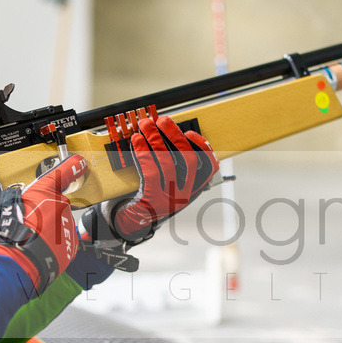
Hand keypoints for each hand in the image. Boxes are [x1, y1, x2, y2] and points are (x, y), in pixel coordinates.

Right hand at [0, 152, 87, 292]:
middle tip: (26, 222)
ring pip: (60, 223)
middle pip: (55, 203)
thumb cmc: (5, 234)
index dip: (73, 165)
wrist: (17, 265)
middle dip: (44, 211)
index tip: (80, 162)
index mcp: (44, 191)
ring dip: (49, 229)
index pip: (63, 172)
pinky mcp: (72, 246)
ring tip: (30, 238)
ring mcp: (68, 226)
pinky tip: (39, 248)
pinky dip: (55, 245)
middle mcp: (60, 206)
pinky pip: (65, 241)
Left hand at [82, 116, 217, 246]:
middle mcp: (185, 196)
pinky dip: (142, 152)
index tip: (189, 132)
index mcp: (192, 189)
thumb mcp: (166, 182)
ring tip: (145, 125)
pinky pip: (150, 172)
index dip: (203, 147)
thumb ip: (172, 164)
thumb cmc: (149, 196)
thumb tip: (167, 132)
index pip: (209, 167)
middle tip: (162, 120)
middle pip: (188, 160)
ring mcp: (170, 200)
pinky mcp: (152, 201)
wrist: (132, 222)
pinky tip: (136, 141)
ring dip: (155, 139)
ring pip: (167, 163)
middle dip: (175, 135)